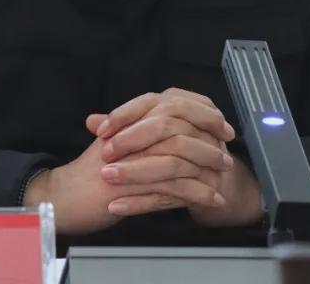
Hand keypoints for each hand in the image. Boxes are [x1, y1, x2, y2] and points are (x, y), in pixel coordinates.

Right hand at [21, 125, 233, 235]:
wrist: (66, 195)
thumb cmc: (90, 172)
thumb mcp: (117, 142)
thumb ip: (140, 130)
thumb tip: (172, 123)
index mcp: (131, 118)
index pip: (173, 103)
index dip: (202, 112)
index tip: (220, 124)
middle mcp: (132, 132)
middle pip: (181, 125)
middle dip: (209, 139)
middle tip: (226, 152)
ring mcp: (133, 157)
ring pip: (181, 156)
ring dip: (206, 167)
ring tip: (223, 177)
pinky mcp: (134, 184)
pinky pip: (174, 187)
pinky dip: (198, 194)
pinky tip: (211, 199)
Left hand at [86, 88, 263, 226]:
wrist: (218, 182)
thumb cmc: (181, 152)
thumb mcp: (152, 134)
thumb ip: (124, 127)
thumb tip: (91, 120)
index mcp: (185, 106)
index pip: (153, 102)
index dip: (125, 114)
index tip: (100, 130)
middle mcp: (200, 128)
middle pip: (164, 127)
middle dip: (131, 141)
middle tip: (104, 154)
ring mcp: (206, 158)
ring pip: (168, 162)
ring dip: (135, 172)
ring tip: (108, 180)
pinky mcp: (205, 187)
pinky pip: (171, 195)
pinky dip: (142, 202)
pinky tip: (118, 207)